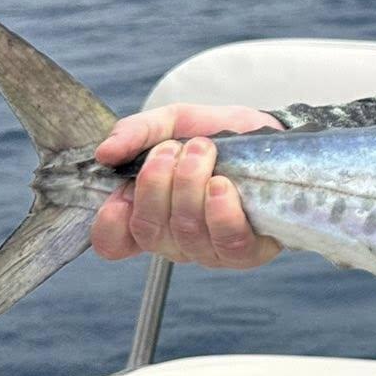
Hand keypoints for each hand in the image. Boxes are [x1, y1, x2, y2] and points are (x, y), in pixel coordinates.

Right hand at [91, 104, 284, 269]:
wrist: (271, 136)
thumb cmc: (216, 136)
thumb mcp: (171, 123)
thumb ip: (136, 133)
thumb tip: (104, 152)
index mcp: (149, 215)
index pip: (113, 243)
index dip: (110, 225)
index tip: (120, 195)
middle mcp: (175, 239)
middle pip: (149, 229)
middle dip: (156, 181)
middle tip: (175, 147)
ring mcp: (210, 249)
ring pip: (187, 231)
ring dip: (190, 184)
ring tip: (204, 150)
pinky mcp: (247, 252)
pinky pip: (227, 242)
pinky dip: (220, 210)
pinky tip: (222, 184)